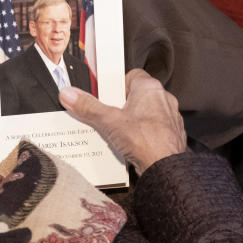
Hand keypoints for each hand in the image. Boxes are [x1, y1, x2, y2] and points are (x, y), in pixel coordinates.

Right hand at [59, 69, 186, 174]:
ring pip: (145, 113)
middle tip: (107, 114)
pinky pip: (152, 129)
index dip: (116, 84)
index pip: (132, 75)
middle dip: (121, 105)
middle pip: (136, 96)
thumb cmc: (146, 141)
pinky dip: (141, 134)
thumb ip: (88, 106)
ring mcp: (169, 117)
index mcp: (150, 88)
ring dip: (131, 120)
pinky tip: (130, 144)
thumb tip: (71, 95)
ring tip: (117, 131)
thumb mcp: (108, 121)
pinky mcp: (171, 134)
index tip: (104, 93)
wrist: (165, 167)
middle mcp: (163, 99)